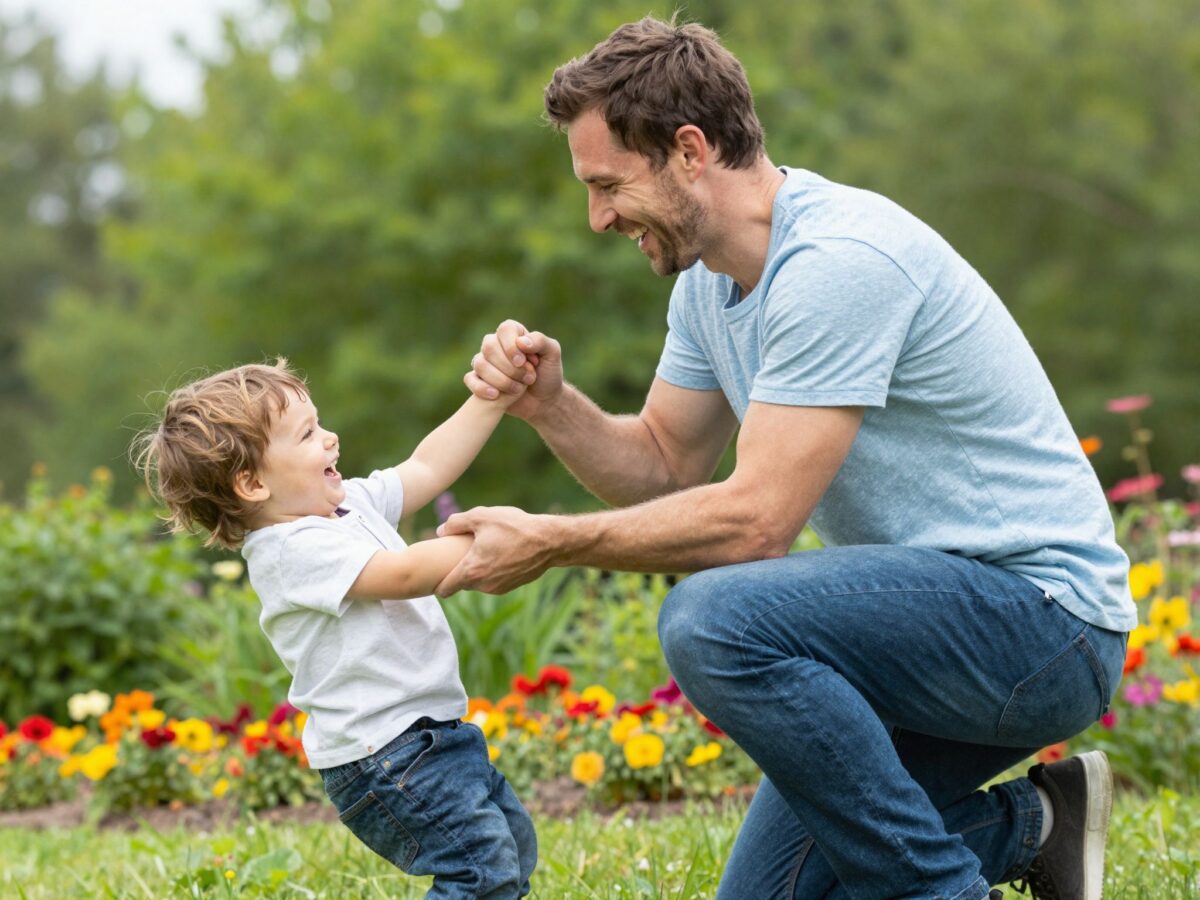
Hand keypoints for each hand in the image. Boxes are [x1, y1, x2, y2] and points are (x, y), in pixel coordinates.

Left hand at [434, 506, 556, 595]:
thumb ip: (455, 523)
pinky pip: (494, 580)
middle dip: (460, 570)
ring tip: (486, 549)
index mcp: (471, 571)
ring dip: (479, 569)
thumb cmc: (514, 527)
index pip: (445, 589)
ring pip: (479, 581)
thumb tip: (440, 531)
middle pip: (462, 583)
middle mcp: (484, 585)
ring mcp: (499, 588)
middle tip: (463, 552)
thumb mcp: (481, 516)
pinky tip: (501, 553)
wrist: (549, 541)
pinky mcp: (512, 586)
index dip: (437, 582)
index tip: (435, 573)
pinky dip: (493, 570)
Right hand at [466, 320, 563, 421]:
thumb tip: (521, 342)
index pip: (504, 329)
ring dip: (502, 380)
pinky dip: (482, 388)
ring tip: (519, 389)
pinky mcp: (479, 380)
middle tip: (529, 378)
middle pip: (489, 347)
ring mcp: (485, 362)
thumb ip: (541, 342)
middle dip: (510, 367)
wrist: (543, 401)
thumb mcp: (552, 354)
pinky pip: (470, 379)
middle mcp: (496, 344)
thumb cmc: (548, 374)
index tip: (523, 361)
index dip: (511, 346)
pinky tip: (496, 395)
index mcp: (513, 333)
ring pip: (480, 364)